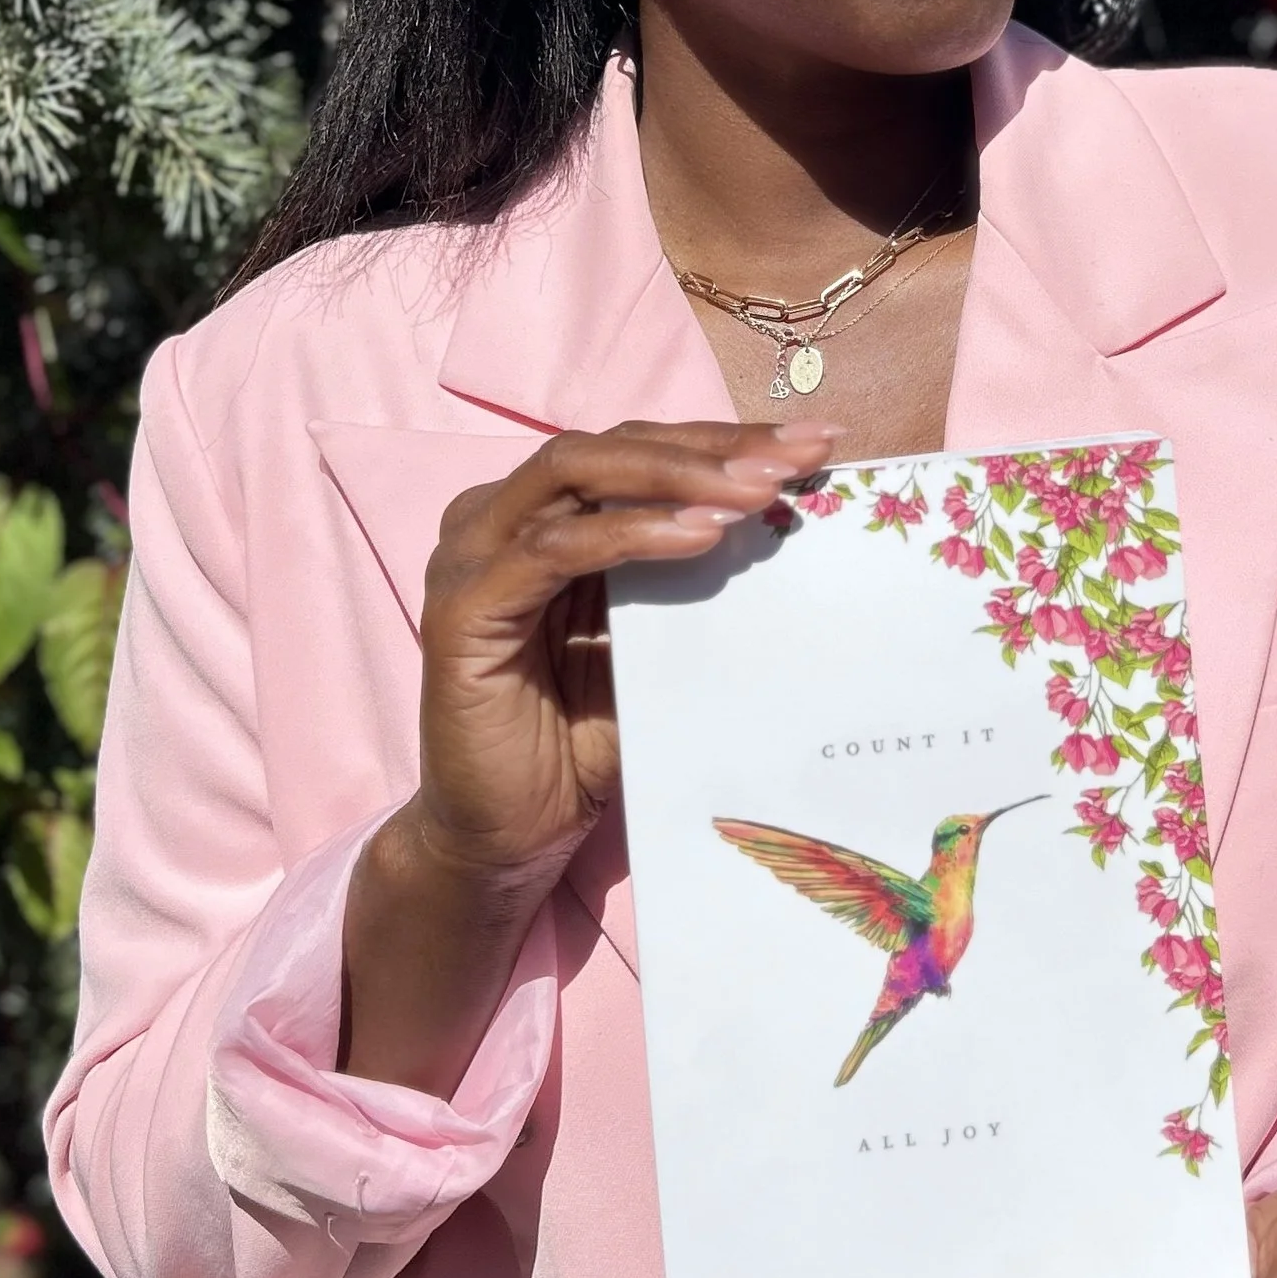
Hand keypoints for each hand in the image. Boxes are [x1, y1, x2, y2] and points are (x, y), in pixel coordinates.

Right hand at [343, 415, 833, 1090]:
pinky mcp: (461, 608)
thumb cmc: (580, 741)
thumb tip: (795, 532)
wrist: (507, 837)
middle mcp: (498, 517)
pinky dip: (630, 534)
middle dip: (712, 447)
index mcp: (546, 516)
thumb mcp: (655, 649)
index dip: (725, 440)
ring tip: (759, 492)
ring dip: (678, 477)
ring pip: (578, 474)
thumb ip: (694, 586)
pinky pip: (553, 548)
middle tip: (797, 456)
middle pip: (612, 446)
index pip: (640, 451)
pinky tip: (700, 537)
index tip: (814, 445)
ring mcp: (472, 555)